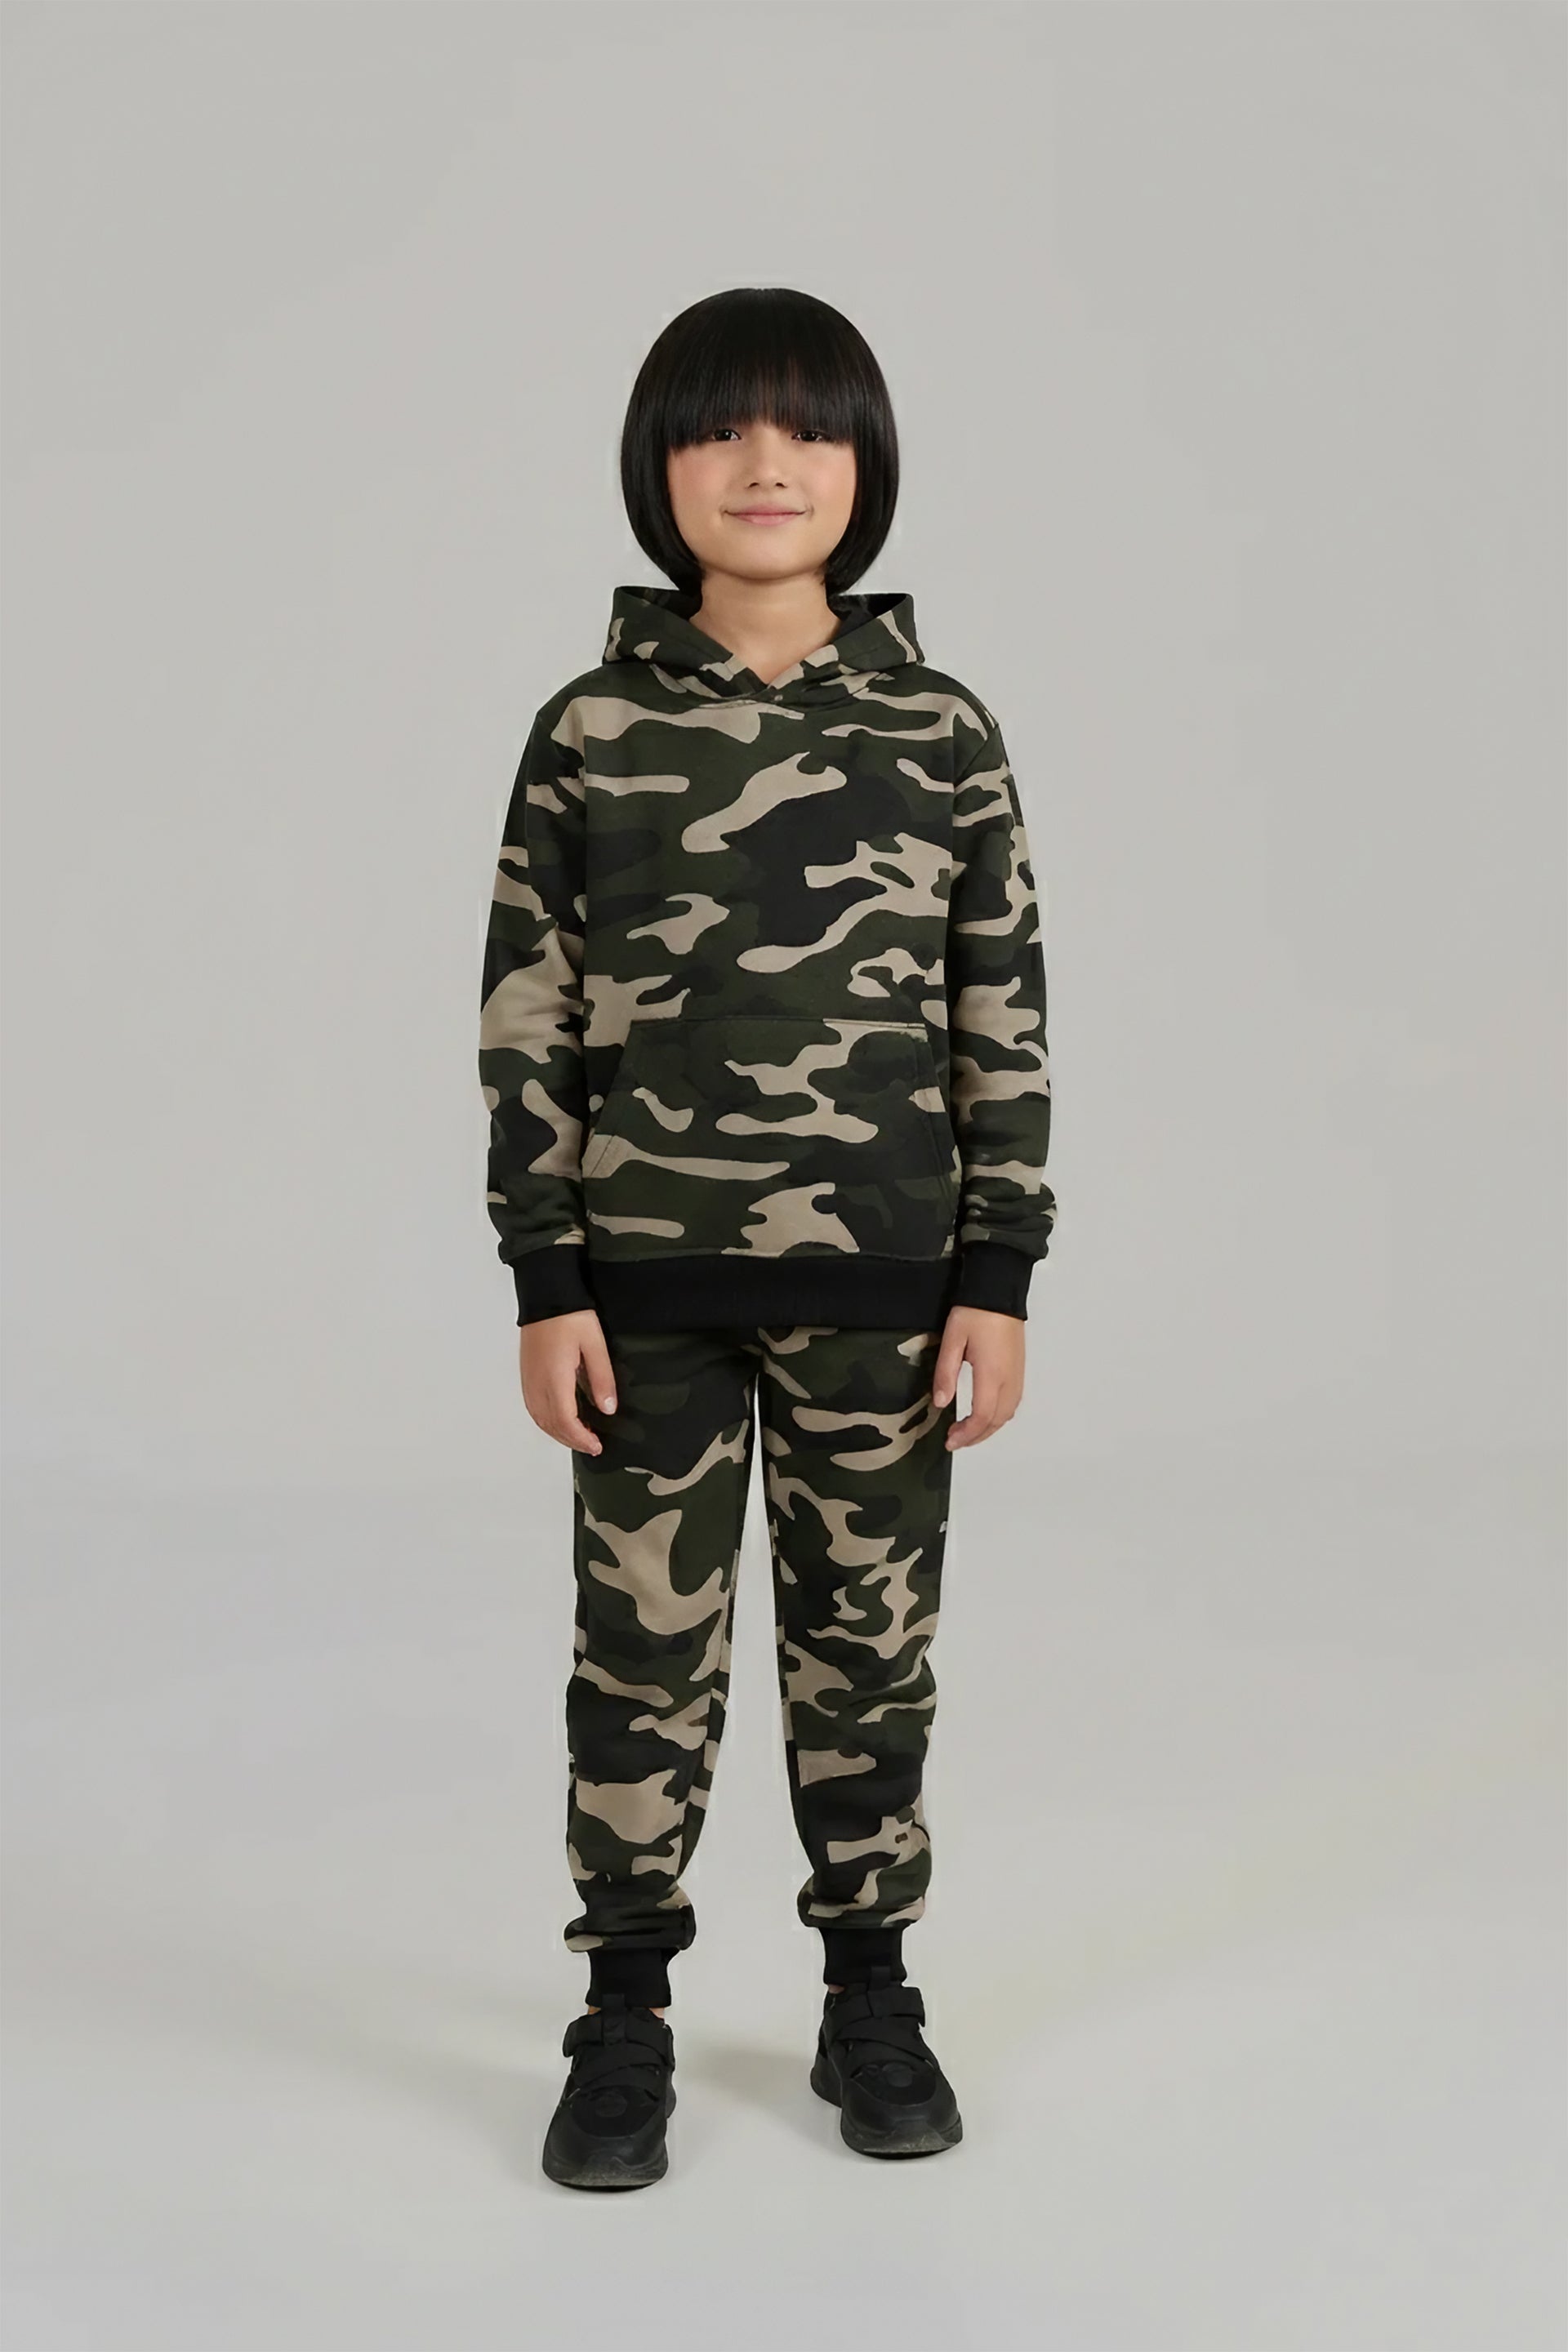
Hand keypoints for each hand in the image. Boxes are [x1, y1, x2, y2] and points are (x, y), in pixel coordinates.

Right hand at [519, 1310, 617, 1454]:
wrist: (546, 1296)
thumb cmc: (570, 1316)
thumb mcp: (595, 1345)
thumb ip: (602, 1379)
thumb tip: (608, 1409)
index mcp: (555, 1379)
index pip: (566, 1422)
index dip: (581, 1439)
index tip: (596, 1445)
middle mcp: (537, 1384)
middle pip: (551, 1425)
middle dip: (571, 1440)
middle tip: (591, 1445)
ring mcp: (529, 1380)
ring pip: (540, 1419)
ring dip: (558, 1433)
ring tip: (579, 1435)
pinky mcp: (526, 1375)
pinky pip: (534, 1408)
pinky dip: (547, 1421)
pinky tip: (560, 1419)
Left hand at [932, 1306, 1024, 1448]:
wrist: (999, 1290)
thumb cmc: (974, 1313)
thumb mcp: (952, 1340)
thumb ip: (946, 1373)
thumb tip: (941, 1404)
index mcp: (992, 1374)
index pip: (982, 1417)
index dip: (966, 1434)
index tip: (949, 1441)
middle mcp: (1010, 1379)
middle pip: (998, 1421)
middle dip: (977, 1436)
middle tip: (955, 1440)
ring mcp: (1018, 1374)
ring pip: (1008, 1413)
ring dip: (989, 1428)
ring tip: (968, 1431)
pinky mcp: (1020, 1368)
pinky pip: (1013, 1402)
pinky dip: (999, 1416)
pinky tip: (986, 1413)